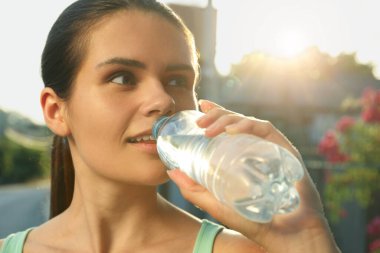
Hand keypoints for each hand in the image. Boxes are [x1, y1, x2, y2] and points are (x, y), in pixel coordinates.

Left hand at [167, 100, 340, 252]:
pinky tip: (231, 131)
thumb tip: (171, 171)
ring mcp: (271, 148)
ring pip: (249, 122)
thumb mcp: (216, 204)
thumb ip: (194, 190)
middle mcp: (257, 149)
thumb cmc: (255, 222)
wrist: (287, 236)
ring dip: (228, 120)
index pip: (229, 128)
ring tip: (209, 130)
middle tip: (199, 122)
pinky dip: (247, 126)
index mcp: (243, 156)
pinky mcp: (285, 150)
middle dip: (217, 115)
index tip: (201, 107)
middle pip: (237, 121)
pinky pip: (266, 130)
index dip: (216, 114)